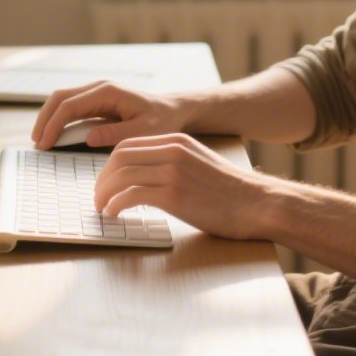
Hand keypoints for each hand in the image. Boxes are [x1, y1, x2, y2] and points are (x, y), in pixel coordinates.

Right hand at [31, 81, 193, 149]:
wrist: (172, 110)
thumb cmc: (161, 121)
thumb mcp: (142, 132)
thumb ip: (115, 134)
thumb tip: (88, 137)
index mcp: (108, 92)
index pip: (70, 105)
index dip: (54, 124)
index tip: (44, 144)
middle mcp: (99, 88)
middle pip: (60, 97)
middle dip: (44, 119)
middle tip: (36, 143)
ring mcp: (96, 93)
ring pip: (62, 100)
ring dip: (48, 118)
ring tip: (40, 141)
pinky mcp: (96, 101)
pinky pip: (71, 107)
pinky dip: (58, 119)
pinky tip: (53, 135)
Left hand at [93, 133, 269, 240]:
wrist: (258, 203)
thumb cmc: (230, 191)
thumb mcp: (199, 164)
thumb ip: (173, 164)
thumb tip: (145, 178)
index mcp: (177, 141)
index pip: (129, 145)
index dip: (110, 165)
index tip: (105, 182)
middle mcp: (173, 151)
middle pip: (120, 157)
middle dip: (102, 178)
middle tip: (97, 196)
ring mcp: (173, 172)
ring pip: (121, 176)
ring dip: (104, 193)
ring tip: (102, 208)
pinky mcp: (174, 195)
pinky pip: (131, 195)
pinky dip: (116, 205)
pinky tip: (114, 214)